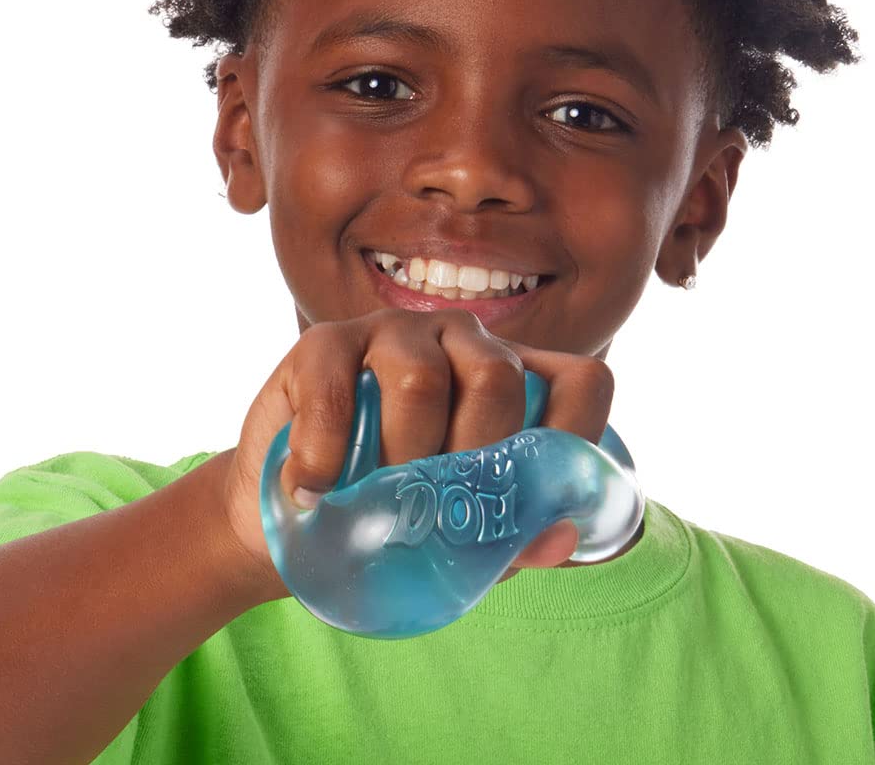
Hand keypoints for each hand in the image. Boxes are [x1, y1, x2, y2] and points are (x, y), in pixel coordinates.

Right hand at [221, 307, 615, 598]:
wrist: (293, 522)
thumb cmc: (393, 517)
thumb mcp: (460, 536)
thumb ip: (512, 534)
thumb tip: (559, 539)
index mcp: (512, 382)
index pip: (581, 382)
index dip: (578, 435)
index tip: (547, 500)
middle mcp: (463, 343)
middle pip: (499, 377)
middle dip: (474, 457)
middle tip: (437, 506)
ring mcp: (393, 334)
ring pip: (422, 378)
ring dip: (398, 457)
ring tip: (371, 500)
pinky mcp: (325, 343)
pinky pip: (335, 388)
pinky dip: (324, 455)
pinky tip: (315, 492)